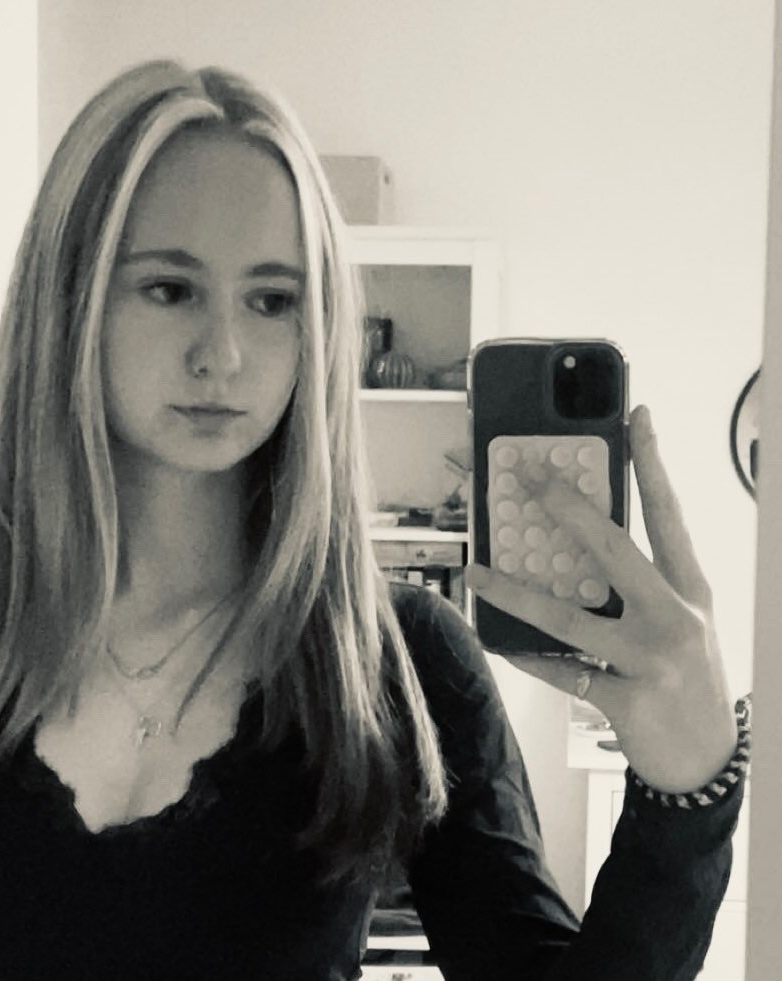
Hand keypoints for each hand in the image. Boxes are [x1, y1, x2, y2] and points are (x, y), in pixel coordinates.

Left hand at [464, 405, 737, 793]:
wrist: (707, 759)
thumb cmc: (686, 675)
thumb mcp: (680, 619)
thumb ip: (643, 582)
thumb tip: (578, 540)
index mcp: (690, 588)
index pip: (669, 515)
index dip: (652, 463)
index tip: (636, 418)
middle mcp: (675, 617)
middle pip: (615, 550)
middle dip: (567, 509)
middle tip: (530, 478)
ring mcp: (651, 660)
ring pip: (571, 617)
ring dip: (516, 593)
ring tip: (478, 573)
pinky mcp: (627, 700)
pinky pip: (563, 671)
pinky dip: (528, 657)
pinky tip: (498, 641)